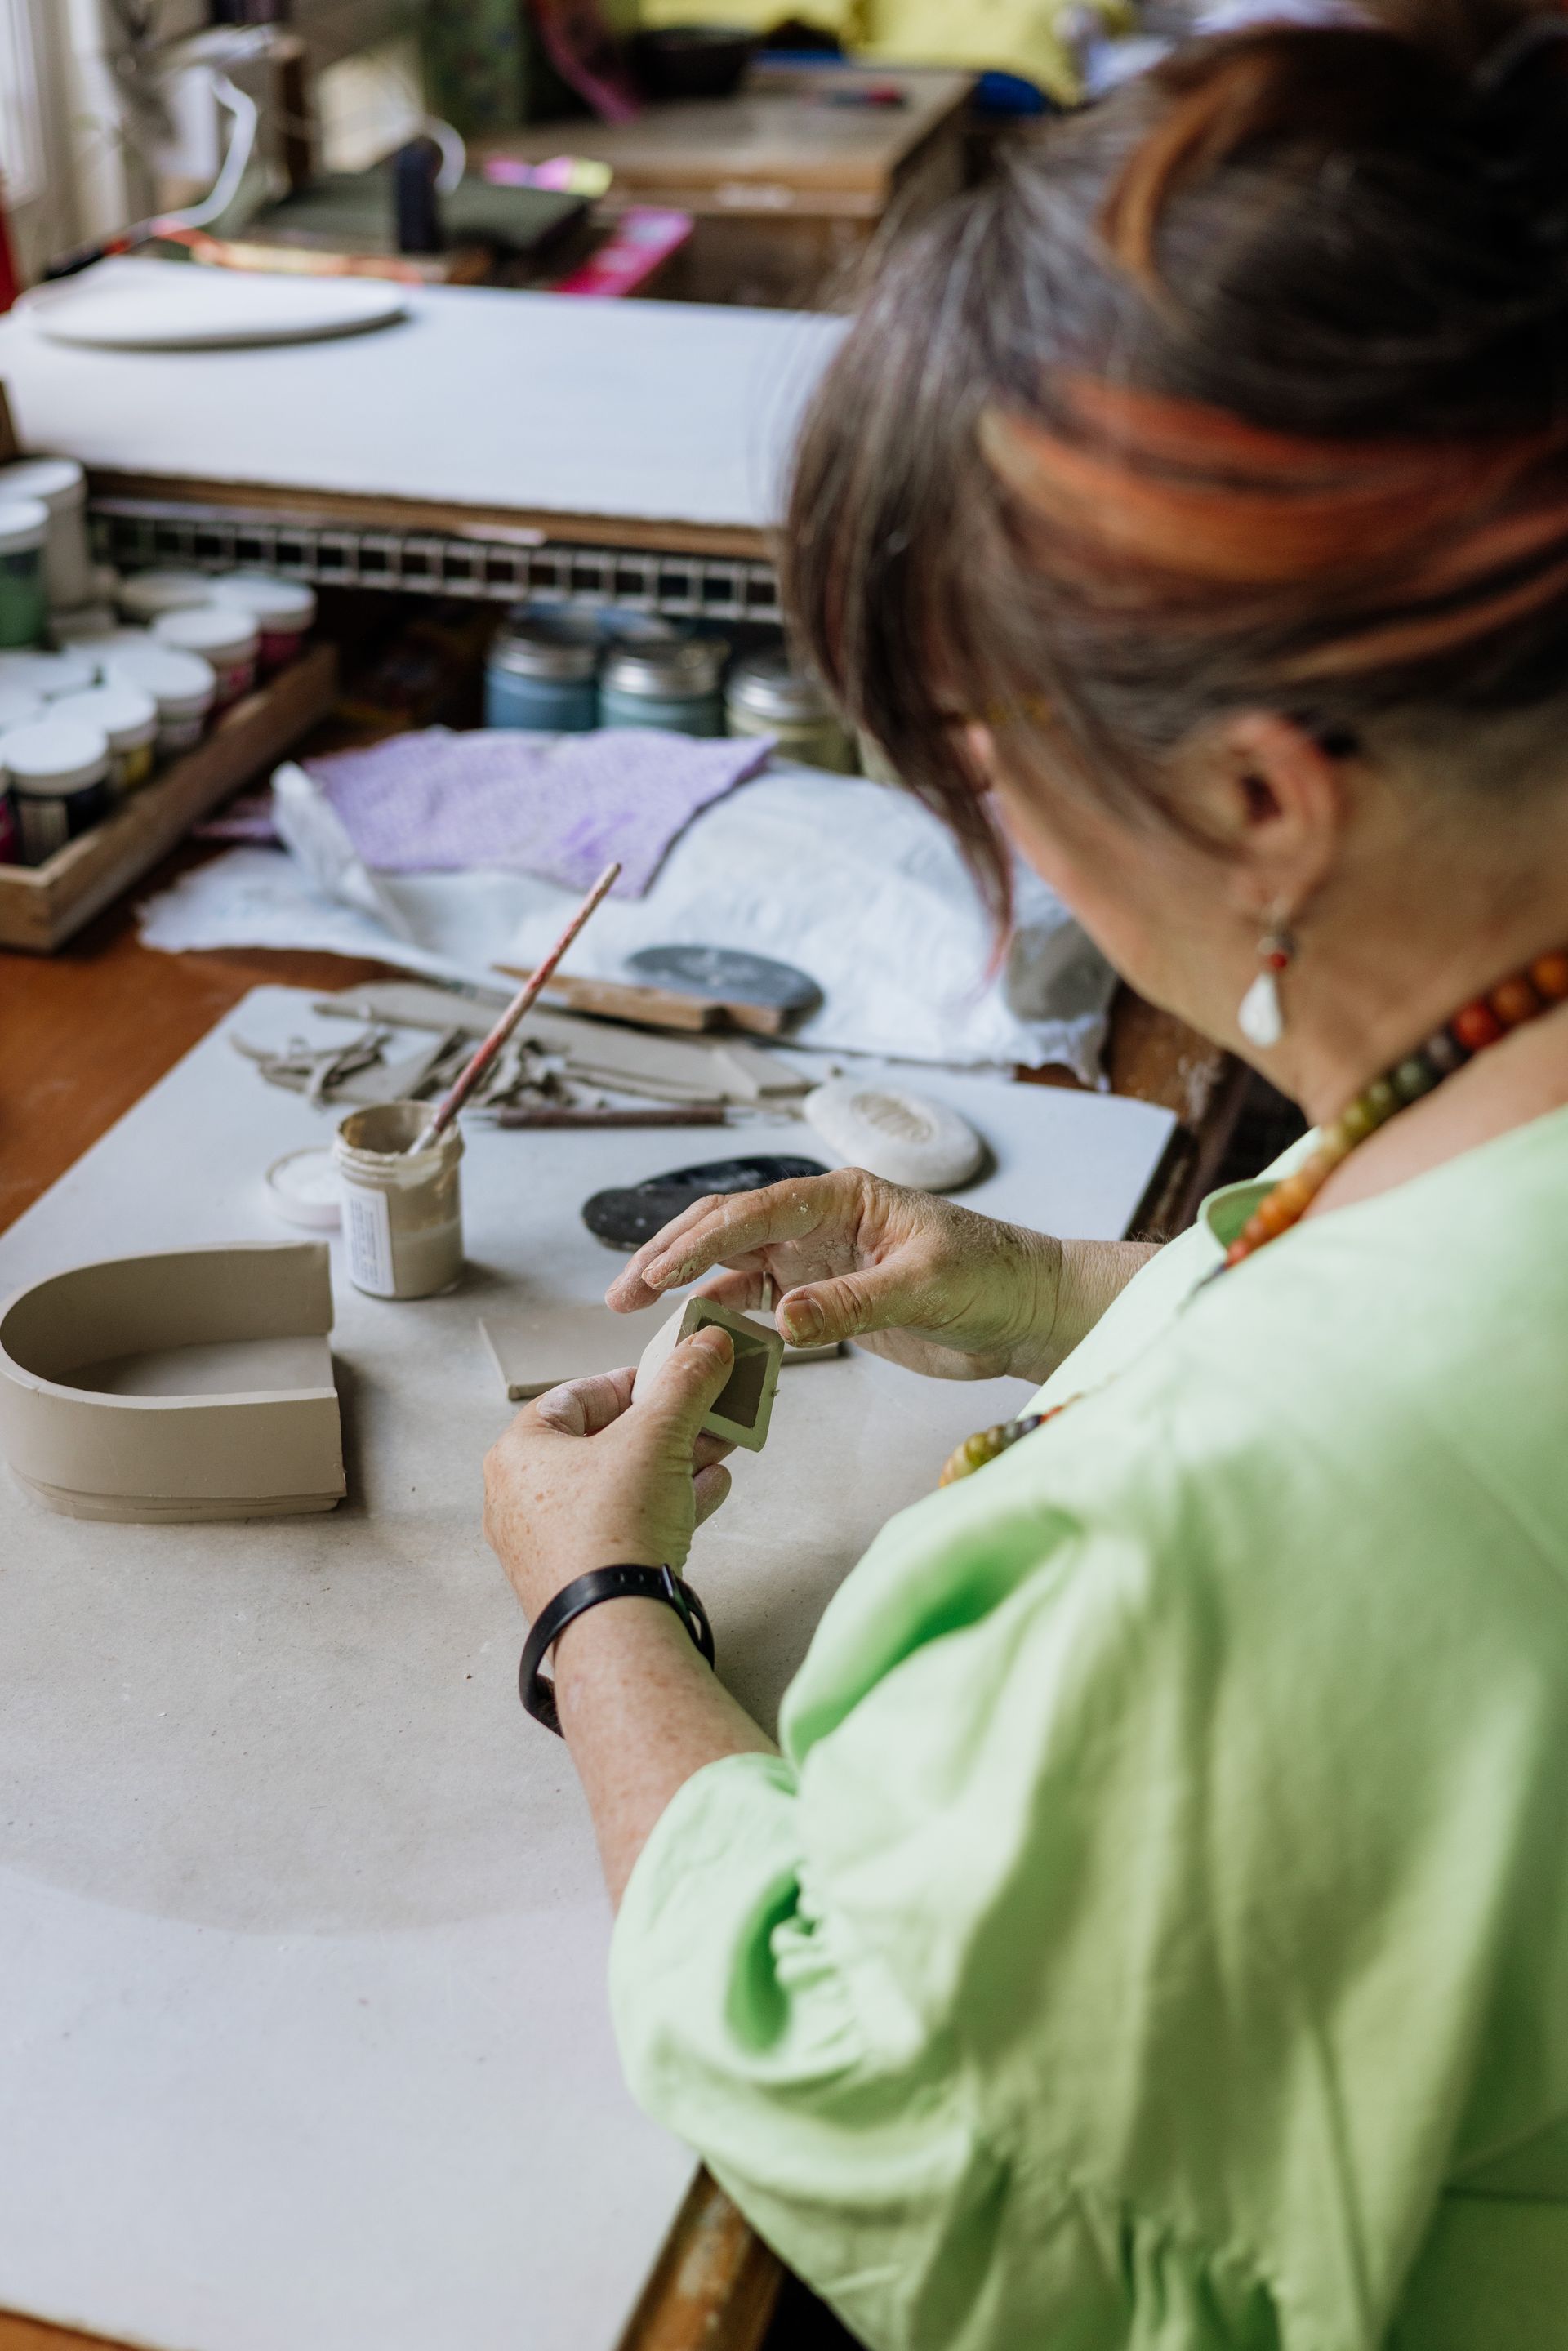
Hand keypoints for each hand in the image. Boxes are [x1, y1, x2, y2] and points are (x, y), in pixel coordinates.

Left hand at [483, 1328, 736, 1622]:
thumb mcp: (658, 1435)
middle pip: (605, 1442)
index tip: (674, 1375)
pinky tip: (709, 1490)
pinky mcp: (580, 1577)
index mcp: (520, 1451)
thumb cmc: (612, 1528)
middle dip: (667, 1426)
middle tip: (709, 1412)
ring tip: (720, 1449)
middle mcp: (523, 1497)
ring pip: (619, 1486)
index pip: (578, 1395)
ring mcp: (550, 1543)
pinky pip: (624, 1527)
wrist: (614, 1628)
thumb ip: (687, 1381)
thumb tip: (709, 1343)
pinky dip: (666, 1505)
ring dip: (674, 1464)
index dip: (634, 1380)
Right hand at [606, 1169, 1063, 1381]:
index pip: (756, 1212)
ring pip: (737, 1269)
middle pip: (730, 1231)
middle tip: (624, 1293)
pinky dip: (728, 1322)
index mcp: (845, 1197)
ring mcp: (821, 1260)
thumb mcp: (925, 1286)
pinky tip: (698, 1342)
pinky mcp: (829, 1299)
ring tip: (642, 1318)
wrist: (1030, 1311)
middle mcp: (823, 1222)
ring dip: (691, 1291)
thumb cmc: (993, 1277)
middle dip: (672, 1256)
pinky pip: (764, 1306)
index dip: (701, 1241)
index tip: (658, 1271)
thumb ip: (851, 1303)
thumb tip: (781, 1319)